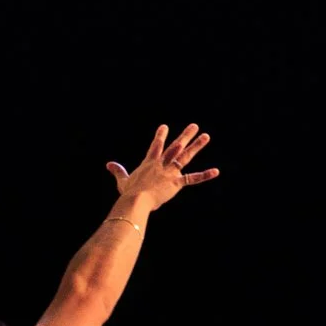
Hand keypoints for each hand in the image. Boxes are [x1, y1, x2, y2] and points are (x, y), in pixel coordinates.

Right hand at [105, 123, 219, 209]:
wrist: (136, 200)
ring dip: (196, 145)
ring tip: (206, 136)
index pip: (156, 146)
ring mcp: (170, 172)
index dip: (160, 136)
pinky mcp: (176, 183)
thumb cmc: (129, 193)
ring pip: (185, 156)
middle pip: (175, 146)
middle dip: (186, 135)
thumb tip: (109, 164)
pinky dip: (204, 175)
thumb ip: (118, 172)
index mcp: (149, 163)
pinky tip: (216, 171)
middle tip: (194, 126)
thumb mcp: (123, 181)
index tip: (165, 126)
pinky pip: (193, 179)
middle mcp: (161, 164)